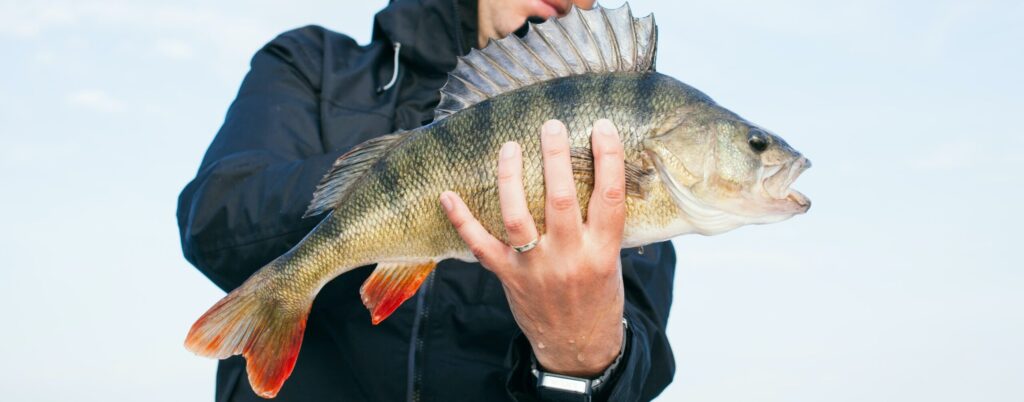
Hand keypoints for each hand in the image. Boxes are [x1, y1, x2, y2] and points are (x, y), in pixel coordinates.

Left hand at [440, 119, 625, 376]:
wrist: (578, 346)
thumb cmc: (599, 296)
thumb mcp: (613, 259)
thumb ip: (603, 222)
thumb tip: (600, 169)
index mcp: (603, 252)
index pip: (610, 198)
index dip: (608, 158)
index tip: (601, 126)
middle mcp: (569, 258)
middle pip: (561, 200)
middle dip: (555, 157)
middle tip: (550, 124)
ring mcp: (535, 269)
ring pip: (517, 216)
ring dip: (510, 178)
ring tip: (509, 147)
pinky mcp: (509, 277)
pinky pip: (480, 246)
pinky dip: (461, 220)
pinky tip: (448, 194)